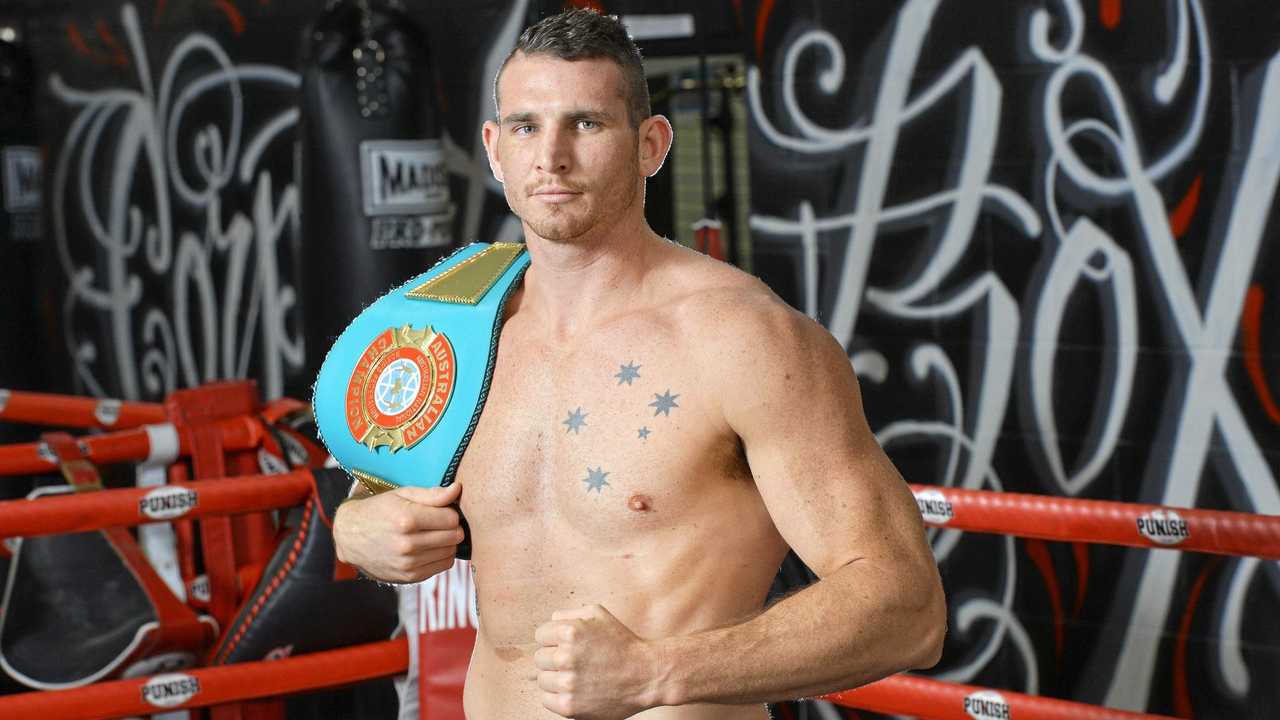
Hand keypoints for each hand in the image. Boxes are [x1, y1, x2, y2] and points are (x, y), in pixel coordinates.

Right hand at [332, 481, 463, 582]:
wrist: (350, 537)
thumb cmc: (378, 510)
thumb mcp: (402, 494)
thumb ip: (432, 494)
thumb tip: (457, 490)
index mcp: (406, 520)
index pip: (451, 519)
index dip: (450, 512)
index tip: (441, 510)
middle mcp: (407, 545)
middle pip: (454, 536)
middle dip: (452, 527)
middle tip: (440, 521)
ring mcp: (408, 564)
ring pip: (451, 552)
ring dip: (447, 542)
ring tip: (432, 533)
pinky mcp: (409, 577)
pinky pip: (442, 566)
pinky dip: (441, 555)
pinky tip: (428, 547)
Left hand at [533, 604, 660, 718]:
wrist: (646, 675)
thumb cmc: (622, 643)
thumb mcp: (598, 614)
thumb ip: (569, 614)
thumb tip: (549, 624)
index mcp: (569, 632)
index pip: (541, 635)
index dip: (554, 640)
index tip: (570, 646)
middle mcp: (566, 657)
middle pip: (540, 658)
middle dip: (555, 659)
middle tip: (577, 662)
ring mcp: (567, 683)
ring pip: (542, 679)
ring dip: (556, 678)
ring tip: (579, 676)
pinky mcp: (569, 706)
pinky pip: (546, 700)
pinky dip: (558, 696)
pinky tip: (576, 690)